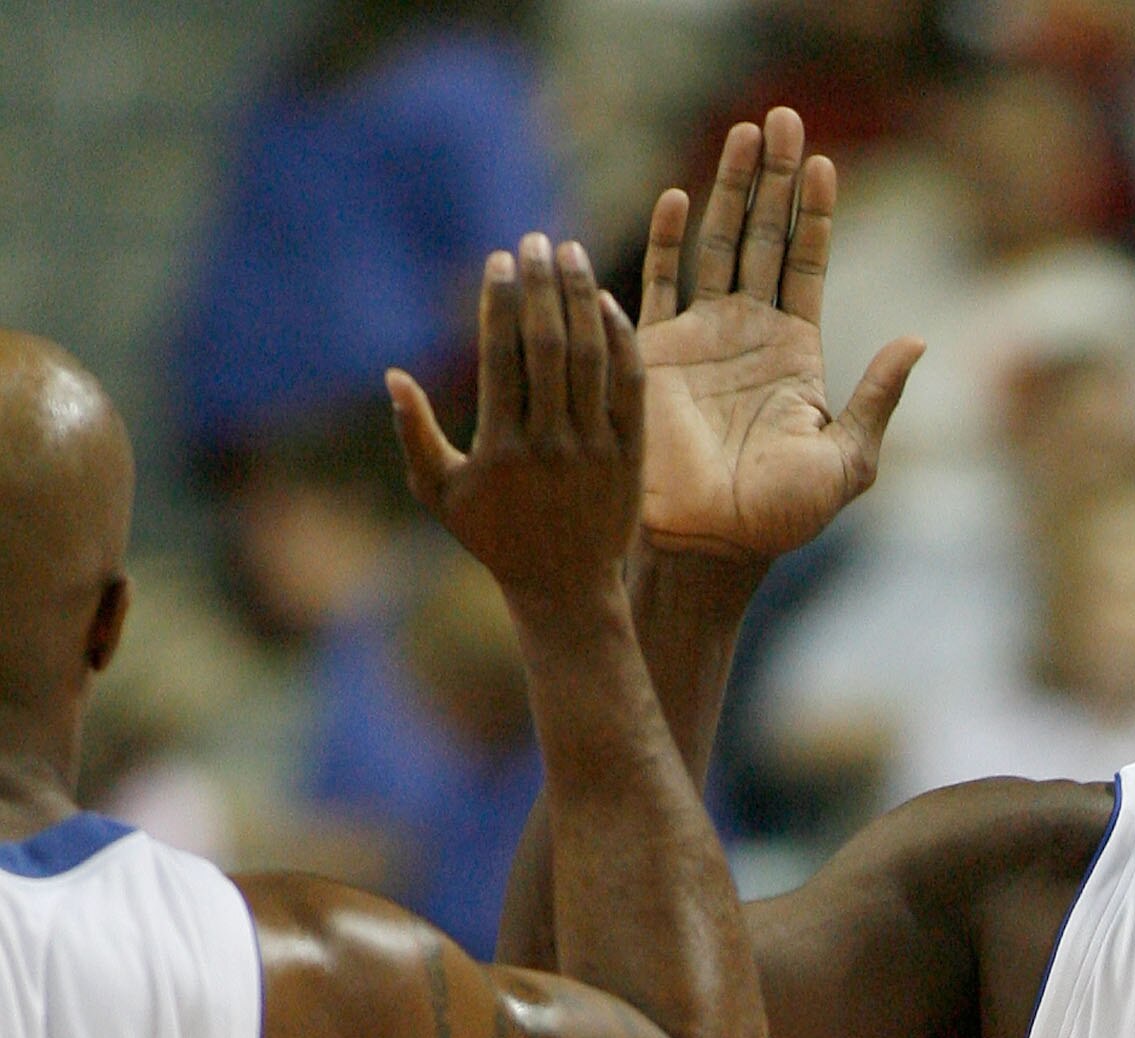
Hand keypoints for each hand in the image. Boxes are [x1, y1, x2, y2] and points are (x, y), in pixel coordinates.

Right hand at [387, 233, 641, 618]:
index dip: (501, 301)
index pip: (502, 357)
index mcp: (501, 449)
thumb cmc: (496, 538)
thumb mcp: (443, 495)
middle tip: (537, 240)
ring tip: (572, 254)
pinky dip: (620, 341)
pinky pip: (630, 387)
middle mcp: (550, 446)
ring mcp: (595, 451)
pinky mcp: (631, 458)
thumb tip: (393, 376)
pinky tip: (607, 304)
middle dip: (542, 285)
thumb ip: (415, 436)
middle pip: (549, 346)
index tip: (501, 259)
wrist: (566, 590)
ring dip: (582, 298)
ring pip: (592, 358)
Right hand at [635, 109, 923, 561]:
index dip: (815, 214)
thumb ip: (877, 399)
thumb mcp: (848, 461)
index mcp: (795, 354)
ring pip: (718, 244)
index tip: (824, 163)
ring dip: (730, 187)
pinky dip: (669, 238)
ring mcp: (701, 338)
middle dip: (774, 178)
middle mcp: (748, 335)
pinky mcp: (655, 351)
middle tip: (782, 117)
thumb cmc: (781, 516)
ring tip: (746, 132)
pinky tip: (683, 196)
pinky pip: (660, 282)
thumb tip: (916, 339)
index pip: (808, 264)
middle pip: (764, 237)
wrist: (710, 544)